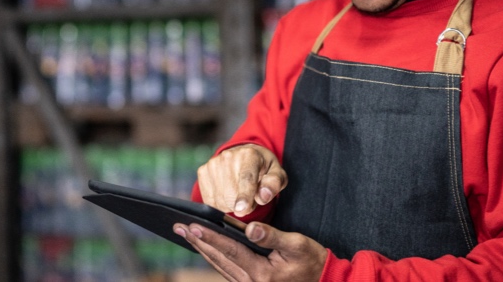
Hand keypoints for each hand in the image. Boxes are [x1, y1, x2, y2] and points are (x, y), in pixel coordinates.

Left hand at [173, 221, 327, 281]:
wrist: (323, 281)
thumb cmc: (312, 261)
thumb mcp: (297, 245)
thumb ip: (272, 236)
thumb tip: (250, 228)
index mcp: (260, 272)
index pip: (229, 249)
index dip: (209, 236)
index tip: (192, 225)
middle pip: (218, 258)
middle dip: (197, 241)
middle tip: (179, 226)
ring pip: (219, 265)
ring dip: (202, 249)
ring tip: (187, 234)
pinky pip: (226, 270)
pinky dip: (214, 257)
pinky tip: (206, 248)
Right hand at [198, 144, 286, 216]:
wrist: (244, 155)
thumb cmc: (263, 168)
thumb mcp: (277, 174)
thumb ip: (274, 184)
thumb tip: (263, 196)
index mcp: (250, 155)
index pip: (246, 178)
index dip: (244, 195)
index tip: (241, 209)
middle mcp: (228, 156)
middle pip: (232, 194)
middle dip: (243, 204)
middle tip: (251, 197)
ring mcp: (213, 163)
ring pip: (219, 200)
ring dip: (231, 205)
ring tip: (240, 193)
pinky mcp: (203, 171)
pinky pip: (210, 201)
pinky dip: (220, 204)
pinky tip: (228, 193)